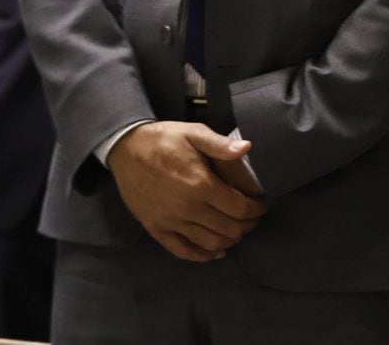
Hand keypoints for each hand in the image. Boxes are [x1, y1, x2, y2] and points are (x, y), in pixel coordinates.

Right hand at [109, 121, 267, 261]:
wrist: (126, 149)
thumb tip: (247, 148)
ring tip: (239, 231)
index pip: (239, 208)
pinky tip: (216, 252)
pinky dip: (202, 256)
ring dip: (230, 241)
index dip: (256, 209)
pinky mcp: (155, 228)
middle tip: (254, 218)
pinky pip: (182, 250)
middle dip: (248, 225)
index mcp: (200, 184)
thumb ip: (220, 144)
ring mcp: (170, 221)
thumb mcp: (194, 132)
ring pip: (209, 243)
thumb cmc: (164, 139)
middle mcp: (187, 208)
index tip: (263, 205)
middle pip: (228, 229)